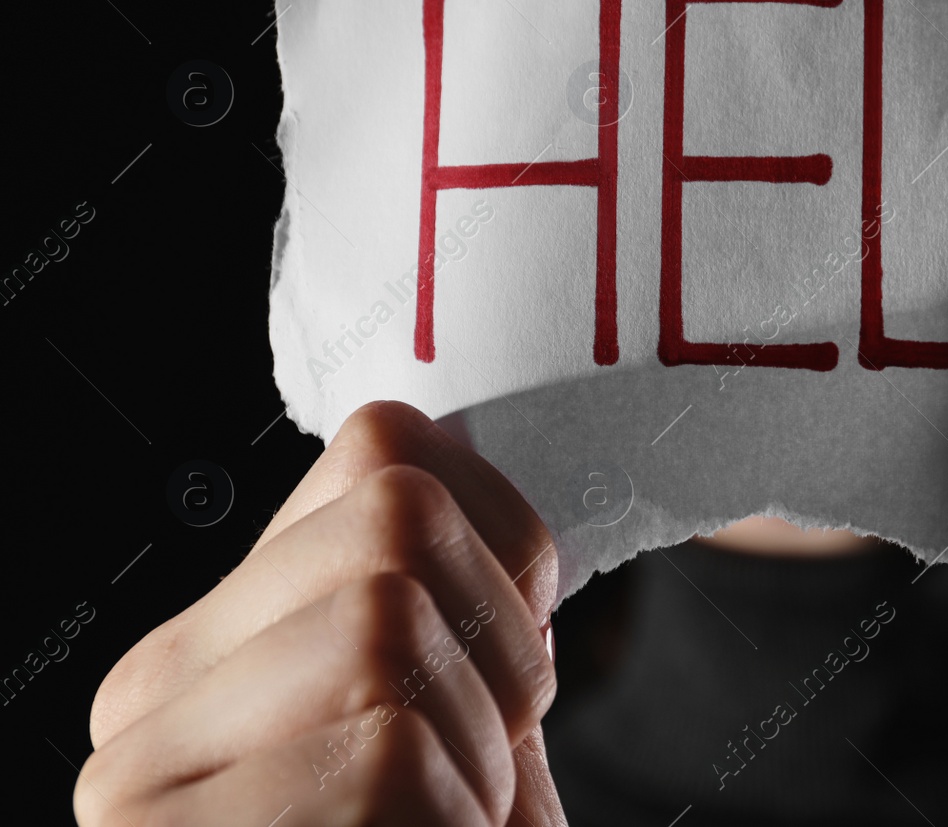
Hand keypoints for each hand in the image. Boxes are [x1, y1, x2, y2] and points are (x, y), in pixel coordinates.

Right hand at [77, 402, 564, 826]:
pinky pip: (379, 753)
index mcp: (225, 642)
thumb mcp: (471, 738)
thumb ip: (454, 609)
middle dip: (499, 651)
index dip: (507, 549)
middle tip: (480, 770)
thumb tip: (443, 452)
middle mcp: (153, 691)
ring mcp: (139, 772)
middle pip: (393, 518)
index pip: (385, 452)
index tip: (513, 666)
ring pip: (383, 626)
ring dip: (474, 755)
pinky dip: (453, 823)